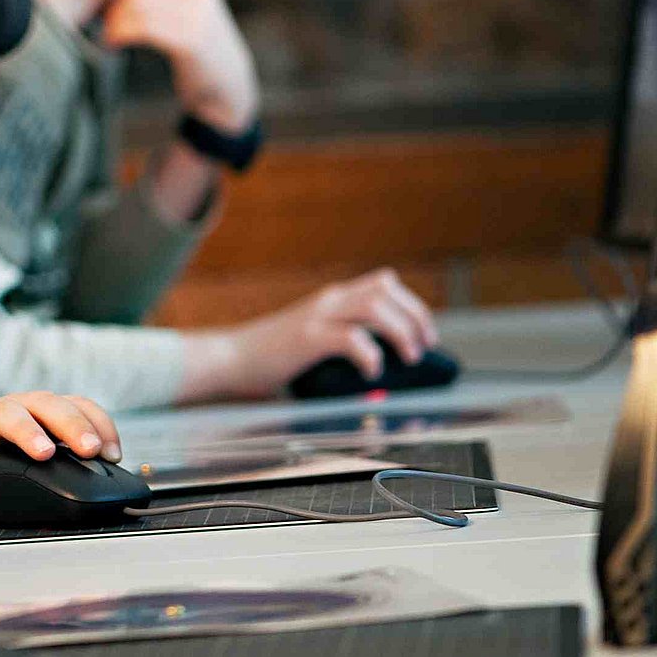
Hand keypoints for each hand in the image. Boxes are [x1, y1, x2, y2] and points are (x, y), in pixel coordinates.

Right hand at [0, 391, 122, 519]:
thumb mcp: (29, 458)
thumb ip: (62, 466)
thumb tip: (106, 493)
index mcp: (36, 412)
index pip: (75, 404)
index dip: (99, 425)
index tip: (114, 455)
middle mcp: (10, 411)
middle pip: (43, 403)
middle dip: (71, 423)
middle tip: (90, 450)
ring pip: (3, 413)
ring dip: (26, 431)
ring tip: (44, 453)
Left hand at [101, 0, 258, 134]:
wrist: (230, 93)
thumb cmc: (199, 60)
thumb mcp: (187, 21)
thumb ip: (161, 4)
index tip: (101, 13)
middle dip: (111, 10)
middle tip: (99, 29)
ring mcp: (197, 14)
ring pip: (135, 7)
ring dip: (112, 24)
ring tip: (106, 40)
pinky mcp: (191, 39)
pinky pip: (142, 27)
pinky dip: (119, 35)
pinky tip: (112, 46)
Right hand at [222, 269, 438, 397]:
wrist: (231, 359)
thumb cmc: (272, 359)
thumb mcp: (314, 342)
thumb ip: (342, 344)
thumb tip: (383, 372)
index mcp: (332, 300)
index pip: (383, 284)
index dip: (412, 305)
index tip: (425, 333)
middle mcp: (329, 300)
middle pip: (386, 290)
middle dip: (416, 315)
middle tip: (425, 346)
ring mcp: (318, 316)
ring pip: (375, 306)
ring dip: (401, 330)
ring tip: (409, 357)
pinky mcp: (308, 337)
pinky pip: (350, 337)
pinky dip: (370, 354)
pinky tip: (371, 371)